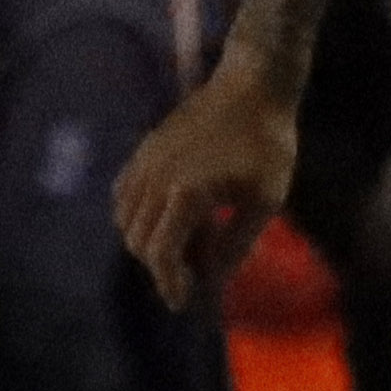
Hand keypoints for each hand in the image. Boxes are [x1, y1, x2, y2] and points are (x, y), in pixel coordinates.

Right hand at [114, 64, 298, 310]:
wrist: (252, 87)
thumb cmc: (268, 143)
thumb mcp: (266, 199)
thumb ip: (237, 242)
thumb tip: (216, 279)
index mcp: (186, 193)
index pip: (163, 254)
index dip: (171, 283)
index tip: (184, 303)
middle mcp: (155, 181)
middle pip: (140, 242)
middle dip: (163, 266)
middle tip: (195, 274)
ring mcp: (144, 164)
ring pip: (126, 221)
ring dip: (149, 242)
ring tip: (186, 245)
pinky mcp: (143, 151)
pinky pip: (123, 196)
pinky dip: (136, 217)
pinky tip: (165, 219)